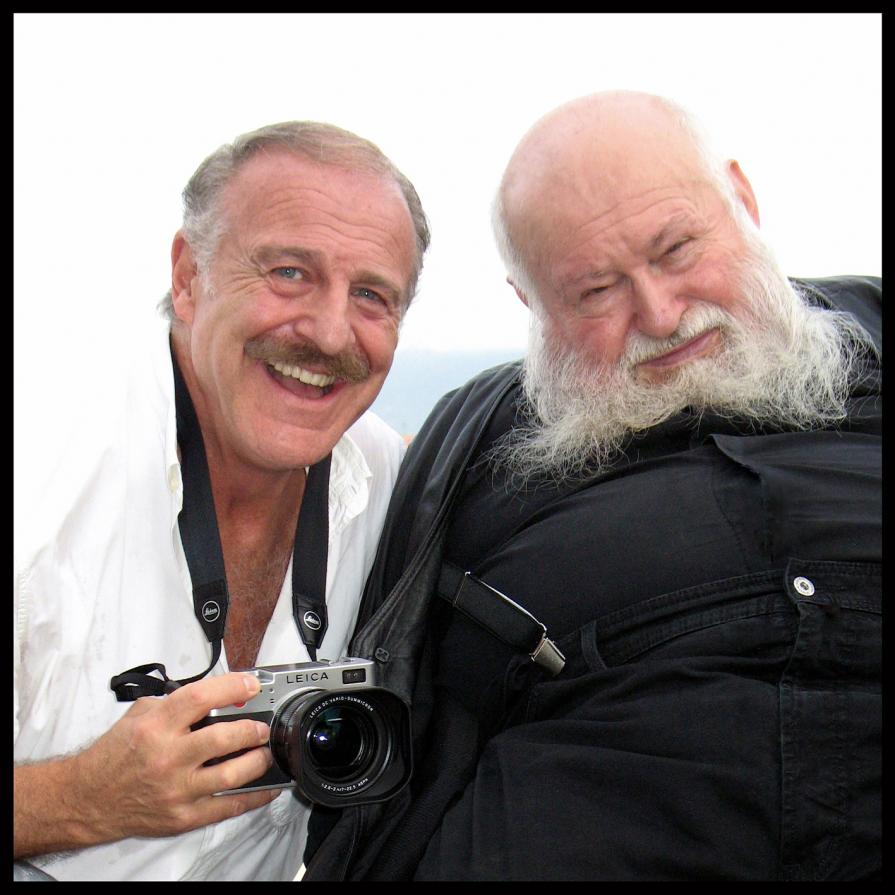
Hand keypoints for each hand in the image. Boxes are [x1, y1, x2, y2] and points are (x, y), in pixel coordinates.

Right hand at [14, 672, 281, 856]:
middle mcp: (168, 757)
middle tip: (262, 726)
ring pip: (232, 774)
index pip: (201, 697)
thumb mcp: (140, 714)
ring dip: (258, 760)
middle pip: (224, 738)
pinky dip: (253, 797)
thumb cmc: (114, 756)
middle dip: (253, 729)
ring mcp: (177, 789)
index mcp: (157, 726)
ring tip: (266, 751)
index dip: (233, 687)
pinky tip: (267, 786)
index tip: (252, 685)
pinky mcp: (183, 816)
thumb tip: (215, 694)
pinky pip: (227, 807)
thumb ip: (174, 701)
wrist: (88, 799)